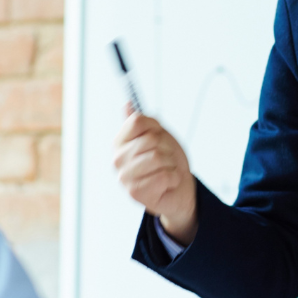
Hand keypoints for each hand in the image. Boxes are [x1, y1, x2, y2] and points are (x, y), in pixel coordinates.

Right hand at [114, 104, 198, 243]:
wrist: (179, 189)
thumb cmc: (168, 161)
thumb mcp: (159, 136)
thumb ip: (143, 122)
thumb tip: (127, 104)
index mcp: (120, 142)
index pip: (137, 120)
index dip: (156, 127)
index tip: (159, 137)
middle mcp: (117, 159)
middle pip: (151, 139)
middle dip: (167, 148)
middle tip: (166, 159)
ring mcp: (124, 177)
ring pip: (157, 157)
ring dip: (171, 164)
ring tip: (167, 171)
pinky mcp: (135, 193)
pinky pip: (164, 175)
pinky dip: (173, 178)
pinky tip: (167, 183)